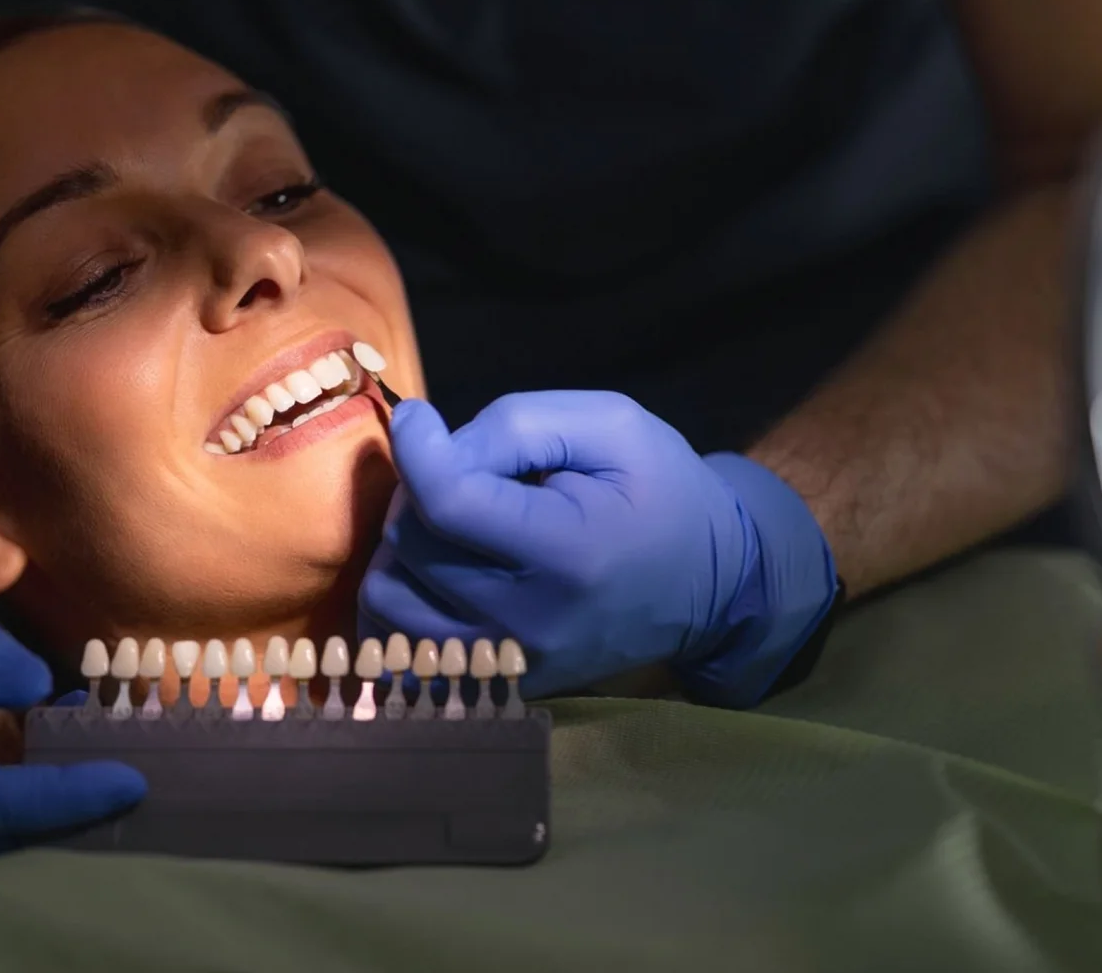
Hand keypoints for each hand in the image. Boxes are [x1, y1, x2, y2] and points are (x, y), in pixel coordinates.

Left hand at [357, 392, 837, 704]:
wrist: (710, 585)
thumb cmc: (662, 490)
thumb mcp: (611, 426)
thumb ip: (518, 425)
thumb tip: (431, 445)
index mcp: (567, 551)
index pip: (447, 503)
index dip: (416, 449)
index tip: (419, 418)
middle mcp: (529, 621)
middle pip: (412, 545)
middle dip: (418, 492)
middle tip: (461, 470)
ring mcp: (509, 663)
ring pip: (390, 599)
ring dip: (402, 547)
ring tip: (448, 521)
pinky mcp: (499, 682)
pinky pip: (405, 645)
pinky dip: (405, 598)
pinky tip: (438, 567)